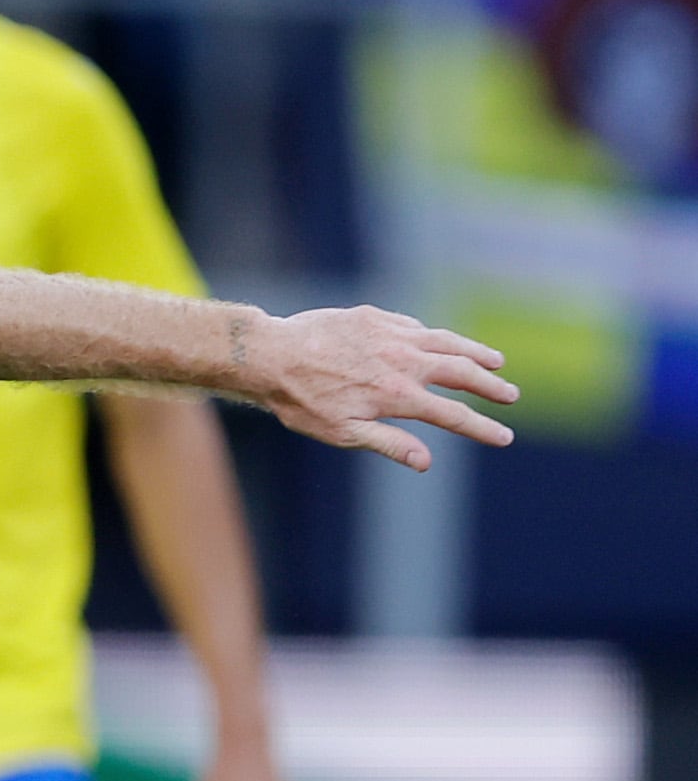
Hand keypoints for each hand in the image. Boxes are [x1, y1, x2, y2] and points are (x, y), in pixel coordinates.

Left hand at [243, 307, 519, 467]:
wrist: (269, 355)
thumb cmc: (300, 401)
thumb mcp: (342, 432)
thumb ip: (388, 444)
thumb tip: (426, 462)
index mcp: (398, 396)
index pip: (453, 415)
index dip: (482, 428)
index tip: (504, 436)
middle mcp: (403, 361)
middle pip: (462, 373)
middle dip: (490, 386)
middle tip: (510, 395)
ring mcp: (392, 335)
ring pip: (446, 342)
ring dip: (474, 353)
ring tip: (495, 361)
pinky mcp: (376, 317)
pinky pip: (415, 327)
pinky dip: (434, 337)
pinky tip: (440, 343)